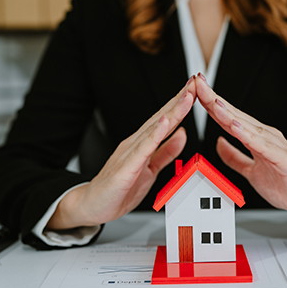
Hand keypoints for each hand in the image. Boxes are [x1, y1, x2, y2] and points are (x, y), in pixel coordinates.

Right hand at [47, 77, 196, 228]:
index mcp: (142, 144)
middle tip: (195, 82)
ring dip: (171, 112)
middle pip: (161, 118)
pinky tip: (164, 123)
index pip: (165, 120)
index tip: (196, 89)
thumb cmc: (118, 189)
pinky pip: (142, 150)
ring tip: (186, 97)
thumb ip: (166, 152)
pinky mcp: (125, 169)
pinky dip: (154, 136)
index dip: (181, 104)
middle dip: (179, 100)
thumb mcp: (150, 170)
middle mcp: (135, 144)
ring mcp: (129, 154)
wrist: (91, 205)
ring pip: (154, 129)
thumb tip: (182, 135)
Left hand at [195, 74, 286, 221]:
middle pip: (234, 115)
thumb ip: (234, 157)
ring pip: (246, 127)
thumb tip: (218, 143)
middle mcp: (264, 136)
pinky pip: (262, 147)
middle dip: (214, 99)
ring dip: (228, 113)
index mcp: (255, 138)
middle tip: (197, 82)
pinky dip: (248, 137)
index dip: (210, 103)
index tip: (193, 89)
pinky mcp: (282, 159)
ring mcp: (274, 145)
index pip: (227, 117)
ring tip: (212, 102)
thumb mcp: (251, 171)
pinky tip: (235, 128)